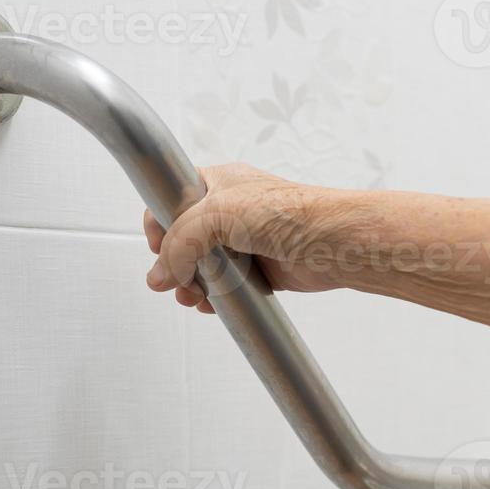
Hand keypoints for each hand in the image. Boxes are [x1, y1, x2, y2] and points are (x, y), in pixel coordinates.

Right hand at [144, 163, 344, 313]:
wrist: (332, 243)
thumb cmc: (288, 213)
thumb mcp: (217, 214)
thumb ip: (180, 242)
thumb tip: (160, 275)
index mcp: (218, 184)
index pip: (171, 199)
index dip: (159, 224)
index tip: (157, 246)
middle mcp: (229, 211)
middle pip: (183, 238)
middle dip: (173, 262)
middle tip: (171, 279)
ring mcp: (244, 241)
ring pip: (202, 266)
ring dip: (190, 284)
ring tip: (190, 296)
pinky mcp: (258, 268)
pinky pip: (226, 285)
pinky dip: (214, 297)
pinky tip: (209, 304)